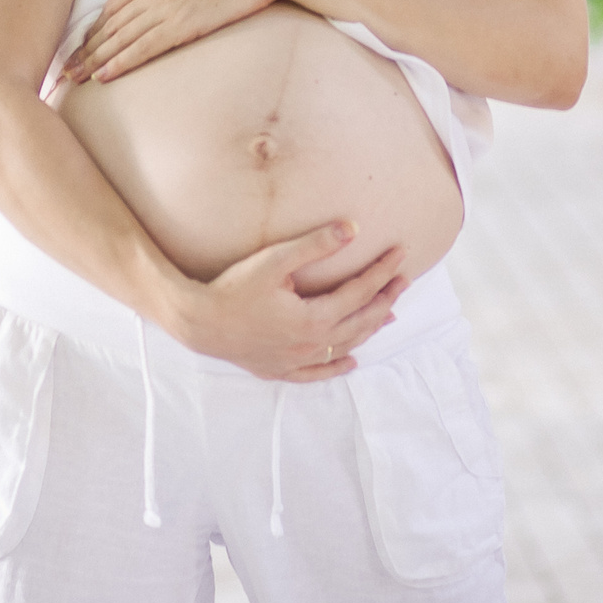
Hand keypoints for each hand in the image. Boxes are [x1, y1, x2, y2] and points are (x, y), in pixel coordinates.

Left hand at [64, 0, 299, 82]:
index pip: (115, 5)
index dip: (95, 28)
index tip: (80, 45)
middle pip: (109, 24)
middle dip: (84, 48)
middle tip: (62, 69)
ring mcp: (167, 6)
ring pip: (120, 38)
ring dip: (94, 60)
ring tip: (74, 78)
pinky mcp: (184, 23)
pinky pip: (144, 48)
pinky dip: (120, 63)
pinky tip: (104, 76)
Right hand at [164, 221, 408, 382]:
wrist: (198, 322)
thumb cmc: (233, 288)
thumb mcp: (274, 260)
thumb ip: (315, 245)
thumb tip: (352, 229)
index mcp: (314, 319)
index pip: (360, 292)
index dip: (382, 271)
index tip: (401, 254)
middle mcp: (311, 345)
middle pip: (359, 320)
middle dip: (384, 298)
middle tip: (404, 280)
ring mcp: (297, 361)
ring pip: (345, 347)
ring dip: (369, 329)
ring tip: (388, 314)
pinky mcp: (280, 370)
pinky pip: (318, 373)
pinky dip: (338, 367)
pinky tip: (352, 362)